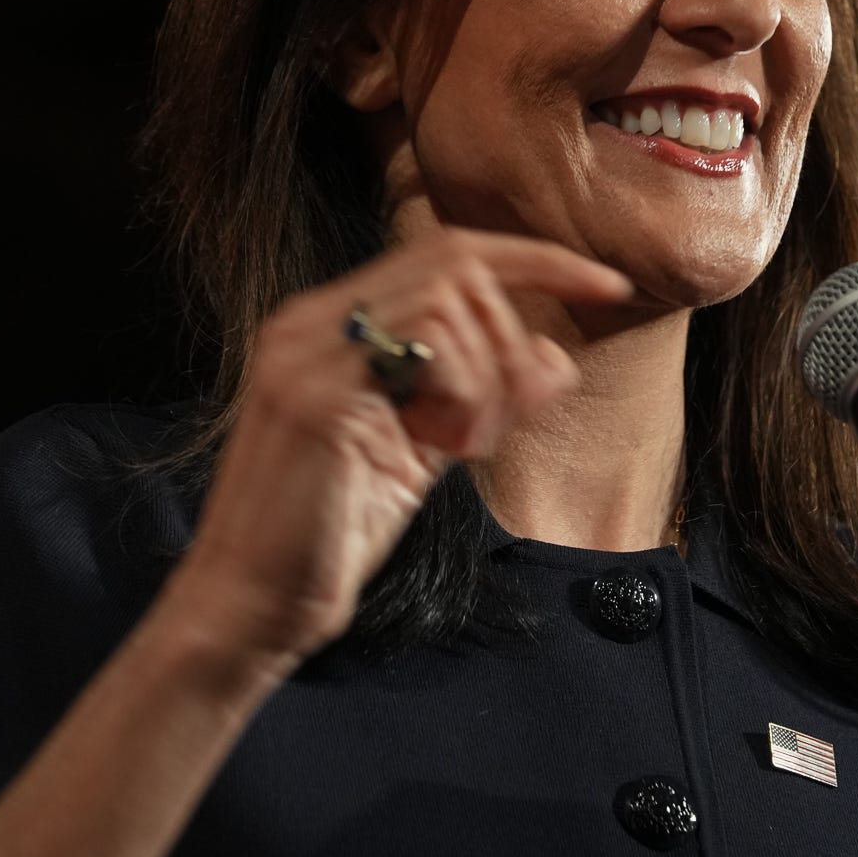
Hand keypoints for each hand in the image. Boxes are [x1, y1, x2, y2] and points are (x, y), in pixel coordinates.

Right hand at [165, 228, 630, 682]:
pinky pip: (428, 356)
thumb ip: (485, 396)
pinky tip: (448, 448)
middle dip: (512, 330)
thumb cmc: (332, 530)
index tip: (607, 285)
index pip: (444, 250)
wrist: (251, 606)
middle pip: (454, 262)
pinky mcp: (315, 397)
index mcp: (328, 321)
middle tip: (512, 412)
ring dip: (489, 374)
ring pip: (446, 302)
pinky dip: (466, 397)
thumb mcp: (426, 448)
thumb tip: (558, 358)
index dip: (534, 258)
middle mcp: (309, 320)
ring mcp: (306, 352)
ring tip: (465, 445)